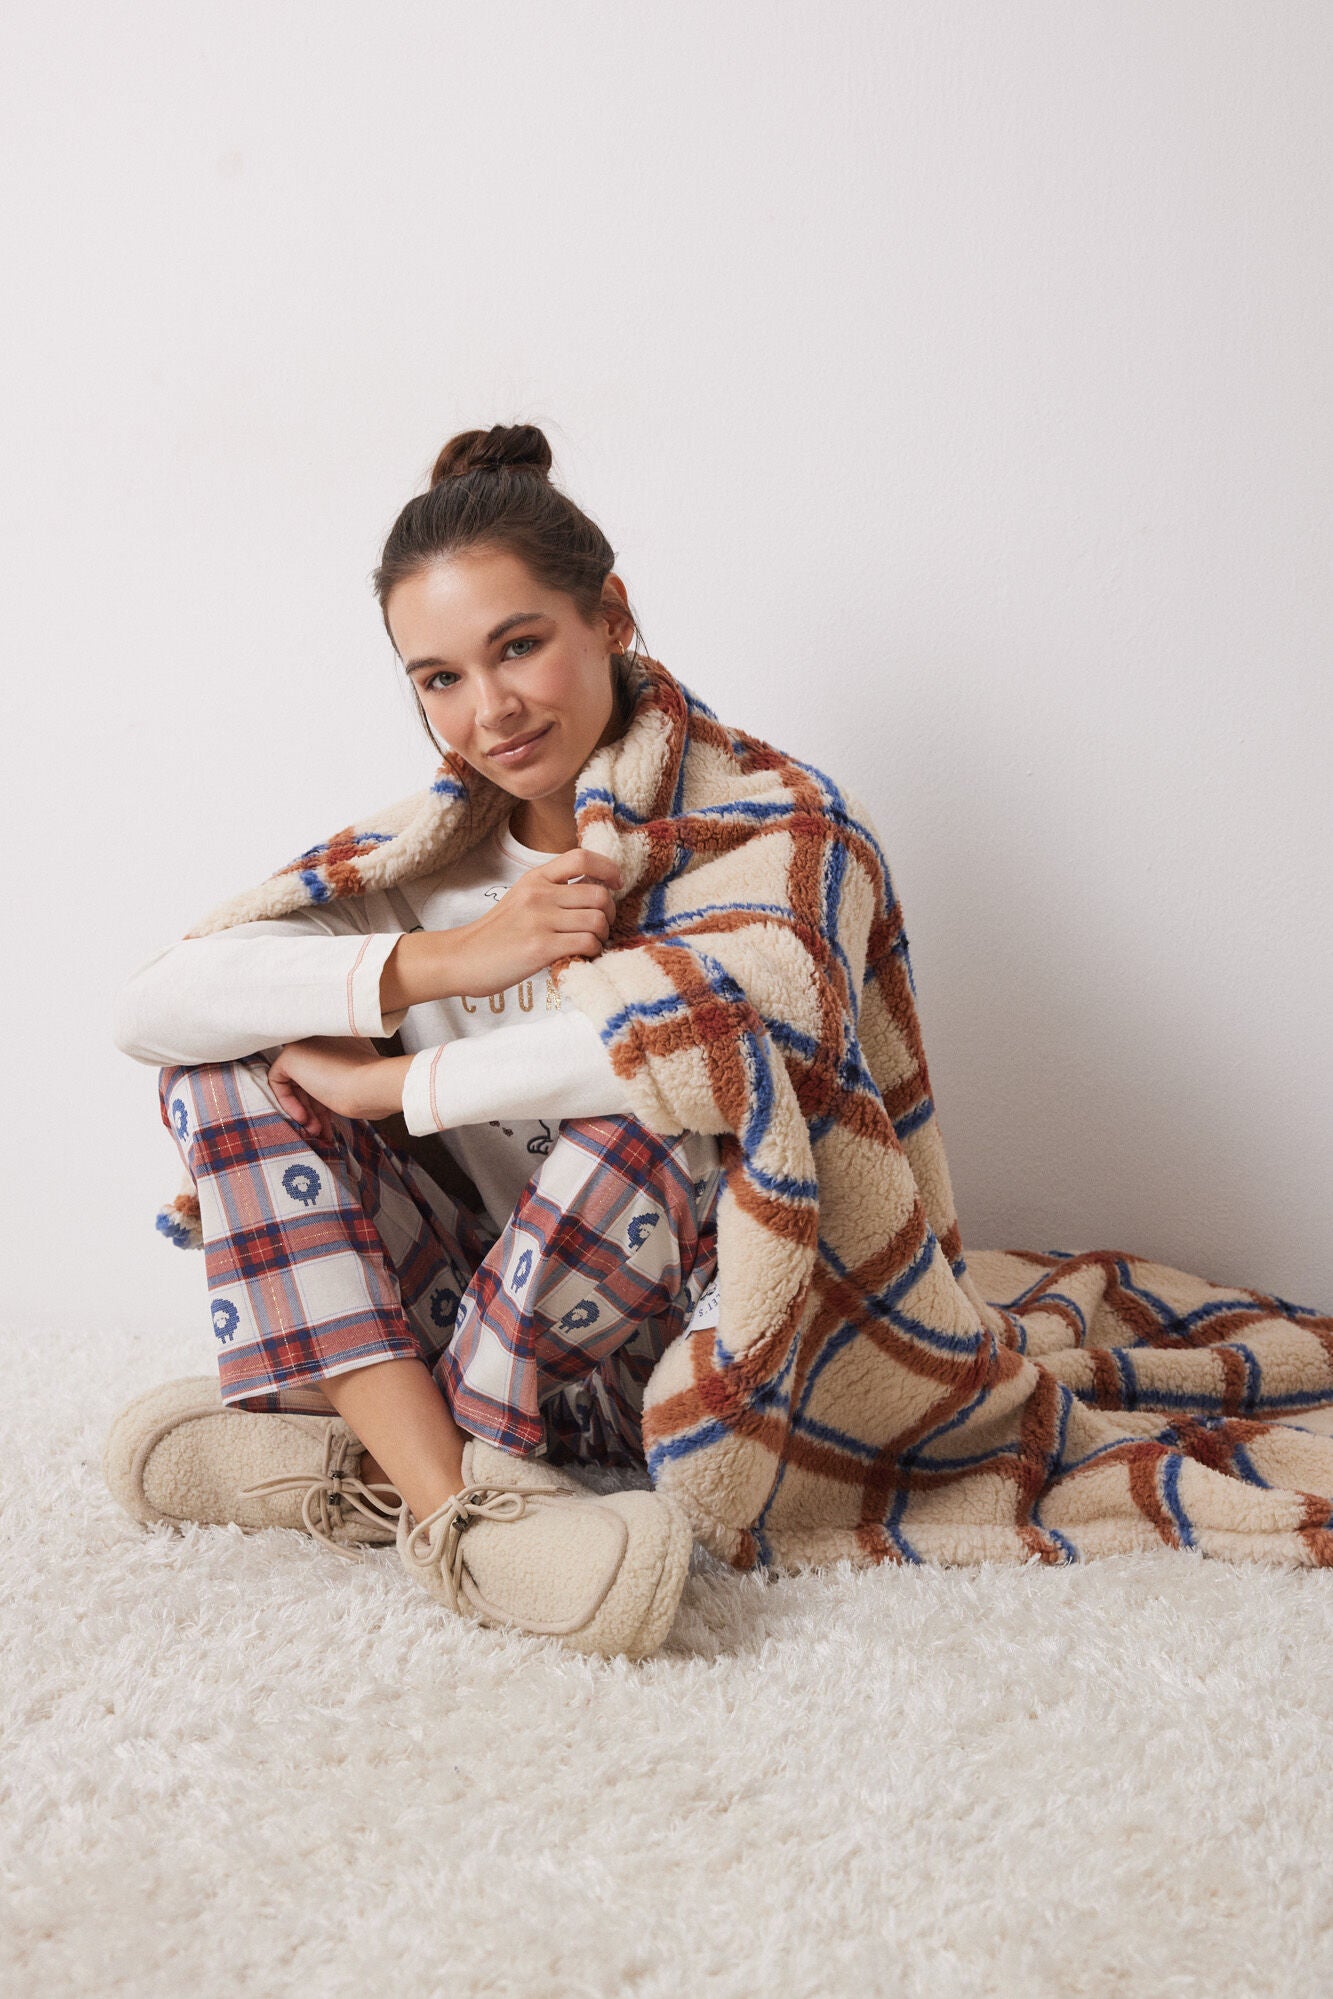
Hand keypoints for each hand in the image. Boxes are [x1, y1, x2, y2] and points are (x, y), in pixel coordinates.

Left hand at [267, 1037, 412, 1140]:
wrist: (374, 1085)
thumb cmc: (373, 1088)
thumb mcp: (358, 1083)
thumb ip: (344, 1083)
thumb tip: (335, 1097)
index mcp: (340, 1042)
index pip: (324, 1072)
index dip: (324, 1100)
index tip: (331, 1118)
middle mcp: (321, 1039)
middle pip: (308, 1080)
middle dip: (314, 1110)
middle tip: (321, 1129)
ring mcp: (305, 1044)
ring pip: (295, 1084)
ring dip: (305, 1112)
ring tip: (317, 1131)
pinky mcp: (290, 1055)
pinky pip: (278, 1081)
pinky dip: (288, 1103)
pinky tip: (305, 1118)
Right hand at [447, 845, 623, 996]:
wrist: (462, 959)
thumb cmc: (496, 935)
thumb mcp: (521, 899)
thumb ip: (552, 892)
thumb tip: (595, 892)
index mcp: (535, 878)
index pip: (581, 857)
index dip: (608, 868)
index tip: (616, 883)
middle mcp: (538, 894)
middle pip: (599, 894)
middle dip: (609, 914)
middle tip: (600, 928)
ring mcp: (539, 920)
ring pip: (597, 920)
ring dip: (602, 936)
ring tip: (590, 945)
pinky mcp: (541, 947)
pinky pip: (587, 943)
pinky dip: (592, 952)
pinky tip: (580, 957)